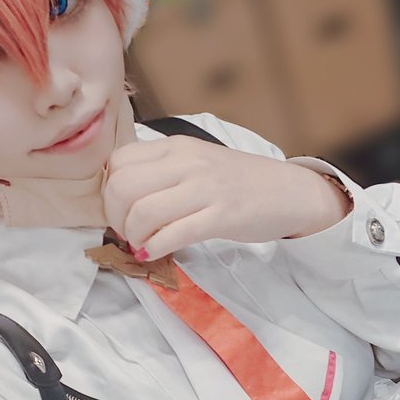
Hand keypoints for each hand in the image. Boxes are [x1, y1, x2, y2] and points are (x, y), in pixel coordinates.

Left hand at [103, 136, 351, 259]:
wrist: (291, 192)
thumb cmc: (239, 182)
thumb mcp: (196, 162)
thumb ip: (161, 171)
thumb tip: (120, 196)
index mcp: (176, 147)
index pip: (118, 162)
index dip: (109, 193)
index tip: (122, 211)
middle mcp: (187, 162)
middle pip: (123, 188)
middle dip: (116, 218)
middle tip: (129, 232)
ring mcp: (205, 188)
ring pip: (143, 212)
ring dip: (134, 236)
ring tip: (142, 244)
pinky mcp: (222, 216)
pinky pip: (173, 234)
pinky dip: (154, 249)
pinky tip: (154, 253)